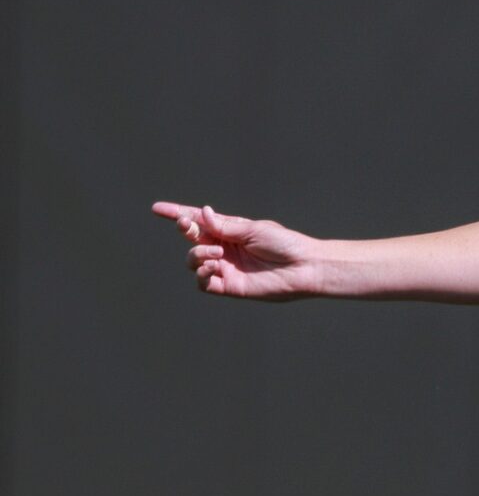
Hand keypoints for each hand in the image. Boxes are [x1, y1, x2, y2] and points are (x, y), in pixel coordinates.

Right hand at [154, 201, 324, 299]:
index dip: (178, 215)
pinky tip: (214, 266)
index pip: (199, 221)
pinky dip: (201, 273)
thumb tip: (203, 213)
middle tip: (187, 225)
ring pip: (192, 261)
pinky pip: (202, 282)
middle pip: (192, 238)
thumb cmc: (285, 244)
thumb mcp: (252, 229)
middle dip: (185, 230)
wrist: (304, 267)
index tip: (157, 208)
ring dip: (197, 254)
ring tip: (218, 254)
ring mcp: (225, 267)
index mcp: (230, 231)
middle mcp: (224, 248)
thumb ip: (224, 226)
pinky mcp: (229, 286)